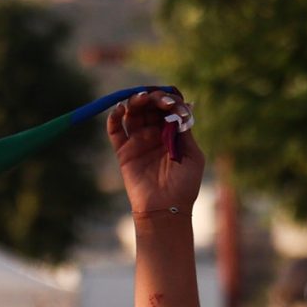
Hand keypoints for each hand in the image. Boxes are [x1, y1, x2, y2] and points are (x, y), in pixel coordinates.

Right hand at [106, 90, 204, 220]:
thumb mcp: (192, 155)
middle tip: (159, 100)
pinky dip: (114, 116)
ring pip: (132, 113)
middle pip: (149, 106)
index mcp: (172, 133)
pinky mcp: (123, 151)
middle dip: (153, 97)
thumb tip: (178, 109)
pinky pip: (114, 129)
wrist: (166, 209)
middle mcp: (154, 133)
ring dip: (135, 101)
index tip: (173, 102)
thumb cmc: (184, 185)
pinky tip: (120, 108)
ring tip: (140, 99)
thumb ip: (184, 132)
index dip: (169, 99)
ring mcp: (138, 141)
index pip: (167, 107)